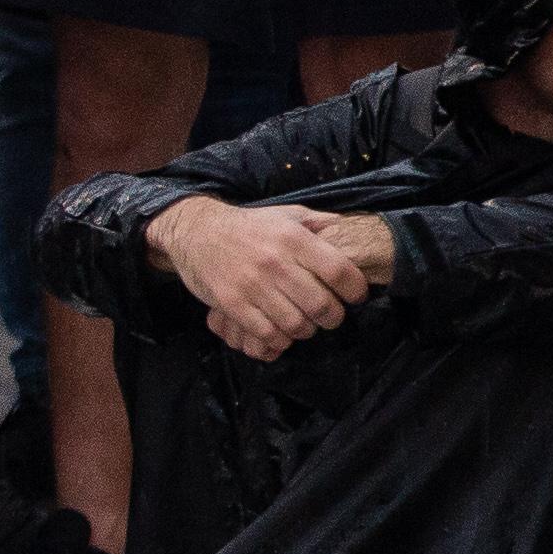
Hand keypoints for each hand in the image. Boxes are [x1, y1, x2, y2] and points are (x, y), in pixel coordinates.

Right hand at [149, 195, 385, 361]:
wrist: (196, 231)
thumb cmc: (249, 225)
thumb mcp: (286, 214)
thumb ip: (319, 222)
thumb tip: (351, 227)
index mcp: (293, 237)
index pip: (339, 271)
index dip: (355, 290)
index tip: (355, 296)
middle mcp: (275, 261)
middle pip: (321, 305)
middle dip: (333, 317)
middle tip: (330, 316)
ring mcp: (252, 284)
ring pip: (296, 324)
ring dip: (306, 330)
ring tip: (304, 323)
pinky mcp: (232, 303)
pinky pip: (267, 334)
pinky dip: (280, 339)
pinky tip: (280, 331)